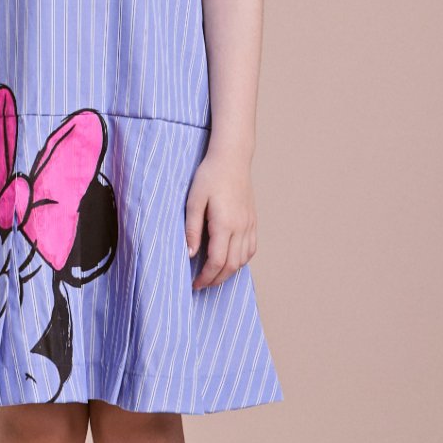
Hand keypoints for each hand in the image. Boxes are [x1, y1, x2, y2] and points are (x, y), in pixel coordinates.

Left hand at [185, 149, 256, 290]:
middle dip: (216, 279)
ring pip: (242, 260)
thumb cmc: (210, 176)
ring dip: (228, 272)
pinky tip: (230, 260)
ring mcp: (249, 224)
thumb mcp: (194, 200)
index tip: (195, 284)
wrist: (232, 158)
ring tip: (213, 274)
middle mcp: (240, 228)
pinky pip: (251, 249)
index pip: (217, 262)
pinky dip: (241, 260)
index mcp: (224, 224)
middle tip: (201, 284)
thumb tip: (190, 254)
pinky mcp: (253, 220)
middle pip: (231, 265)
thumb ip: (191, 228)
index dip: (205, 277)